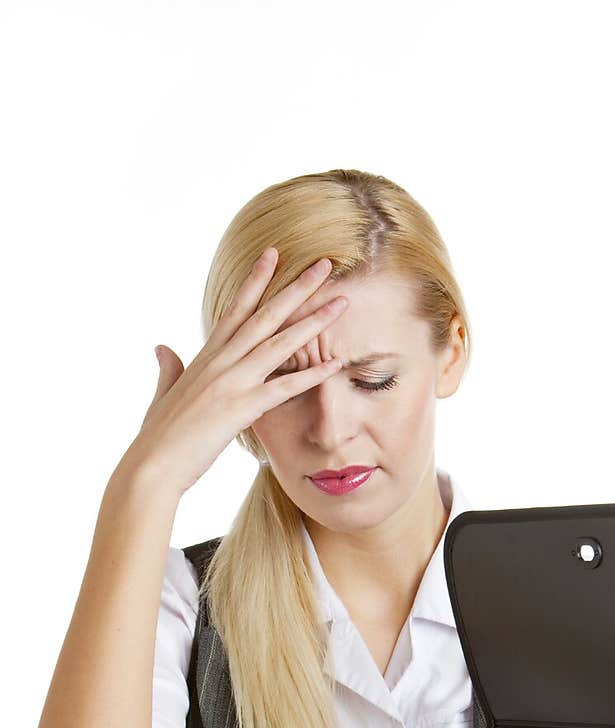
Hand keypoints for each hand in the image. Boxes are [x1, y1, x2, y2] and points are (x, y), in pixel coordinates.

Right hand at [126, 248, 349, 496]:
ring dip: (313, 321)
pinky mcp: (241, 408)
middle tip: (324, 263)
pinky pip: (285, 387)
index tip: (274, 254)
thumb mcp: (164, 394)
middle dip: (296, 287)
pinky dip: (312, 375)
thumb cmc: (159, 436)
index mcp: (205, 357)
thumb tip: (162, 347)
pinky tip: (337, 364)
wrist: (152, 465)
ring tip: (342, 302)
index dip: (256, 281)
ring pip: (279, 342)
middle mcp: (220, 362)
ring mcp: (231, 382)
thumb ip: (168, 369)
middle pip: (264, 315)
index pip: (235, 309)